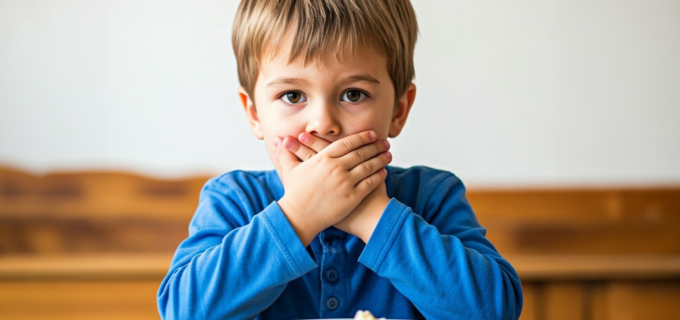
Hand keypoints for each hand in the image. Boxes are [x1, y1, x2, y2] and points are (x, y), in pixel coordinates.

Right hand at [273, 130, 390, 245]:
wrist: (299, 217)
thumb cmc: (294, 195)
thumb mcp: (290, 171)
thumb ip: (287, 154)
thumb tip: (278, 142)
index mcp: (323, 159)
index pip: (347, 143)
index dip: (361, 137)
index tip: (371, 134)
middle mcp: (336, 168)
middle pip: (361, 152)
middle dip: (375, 146)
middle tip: (385, 142)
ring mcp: (345, 182)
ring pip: (368, 166)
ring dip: (380, 158)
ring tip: (388, 154)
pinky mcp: (352, 197)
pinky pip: (369, 183)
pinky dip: (378, 176)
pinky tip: (384, 172)